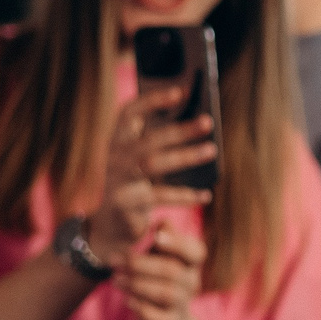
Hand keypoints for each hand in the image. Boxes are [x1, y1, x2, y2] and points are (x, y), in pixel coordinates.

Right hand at [87, 85, 214, 266]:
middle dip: (179, 130)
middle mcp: (113, 158)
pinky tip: (205, 195)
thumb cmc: (133, 186)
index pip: (128, 114)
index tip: (179, 91)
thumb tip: (199, 121)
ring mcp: (117, 182)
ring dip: (185, 156)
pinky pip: (160, 196)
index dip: (151, 101)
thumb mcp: (140, 163)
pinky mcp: (126, 204)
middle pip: (147, 139)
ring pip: (153, 164)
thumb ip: (158, 143)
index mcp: (116, 142)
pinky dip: (184, 195)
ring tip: (212, 150)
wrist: (108, 228)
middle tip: (208, 122)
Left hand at [118, 222, 205, 319]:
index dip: (177, 244)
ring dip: (137, 285)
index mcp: (192, 264)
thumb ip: (164, 240)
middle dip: (140, 265)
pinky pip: (159, 317)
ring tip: (115, 279)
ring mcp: (183, 305)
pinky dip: (142, 309)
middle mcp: (192, 284)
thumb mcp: (163, 258)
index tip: (156, 236)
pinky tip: (127, 301)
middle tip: (114, 260)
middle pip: (172, 271)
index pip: (195, 252)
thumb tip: (163, 220)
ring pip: (164, 293)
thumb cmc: (162, 282)